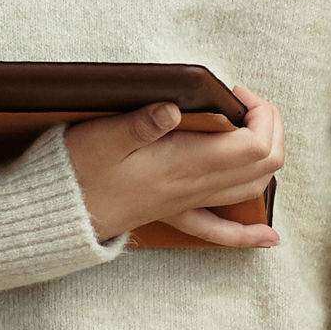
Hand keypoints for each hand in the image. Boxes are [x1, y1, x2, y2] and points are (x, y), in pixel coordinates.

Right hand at [65, 87, 285, 246]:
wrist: (60, 212)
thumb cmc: (78, 171)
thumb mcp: (103, 138)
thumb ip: (141, 123)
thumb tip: (173, 109)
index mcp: (185, 164)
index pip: (254, 143)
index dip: (259, 113)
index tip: (235, 92)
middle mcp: (196, 186)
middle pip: (265, 164)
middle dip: (271, 127)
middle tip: (246, 104)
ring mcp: (188, 203)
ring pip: (252, 189)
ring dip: (267, 160)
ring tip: (256, 133)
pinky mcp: (175, 213)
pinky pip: (222, 231)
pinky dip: (249, 233)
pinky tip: (267, 237)